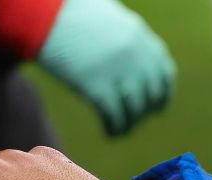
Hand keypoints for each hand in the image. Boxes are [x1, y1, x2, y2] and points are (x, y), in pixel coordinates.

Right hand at [37, 0, 176, 135]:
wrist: (48, 16)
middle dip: (144, 112)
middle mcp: (136, 55)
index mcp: (141, 37)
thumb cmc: (71, 13)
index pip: (163, 71)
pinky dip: (115, 127)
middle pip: (150, 93)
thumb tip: (124, 47)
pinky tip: (111, 133)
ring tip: (122, 131)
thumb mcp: (110, 16)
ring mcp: (118, 71)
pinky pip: (114, 114)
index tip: (158, 107)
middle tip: (136, 122)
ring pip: (135, 107)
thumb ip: (122, 33)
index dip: (163, 94)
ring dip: (130, 123)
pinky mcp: (97, 86)